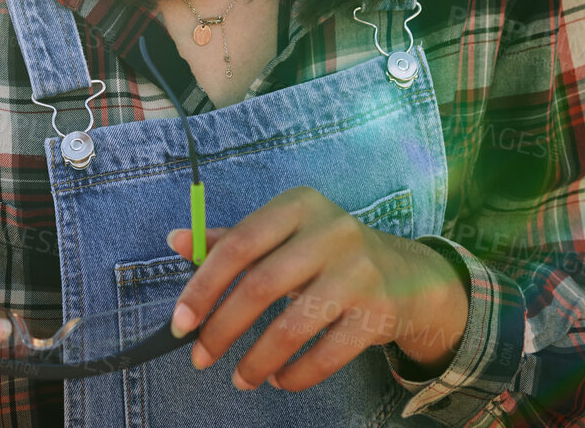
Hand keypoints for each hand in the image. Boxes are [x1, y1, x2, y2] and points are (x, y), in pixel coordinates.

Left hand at [165, 186, 467, 392]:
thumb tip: (176, 240)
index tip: (180, 323)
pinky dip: (296, 374)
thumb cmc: (327, 254)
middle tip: (200, 358)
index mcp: (299, 206)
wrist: (408, 276)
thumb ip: (232, 240)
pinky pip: (326, 354)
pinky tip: (278, 379)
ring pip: (293, 325)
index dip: (204, 286)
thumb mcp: (285, 235)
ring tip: (240, 378)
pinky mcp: (378, 312)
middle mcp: (331, 231)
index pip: (239, 244)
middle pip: (261, 285)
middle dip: (223, 328)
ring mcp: (359, 272)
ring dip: (257, 359)